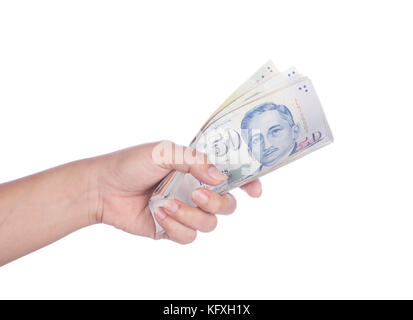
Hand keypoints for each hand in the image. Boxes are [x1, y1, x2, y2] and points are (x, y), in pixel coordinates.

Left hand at [92, 141, 261, 243]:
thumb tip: (219, 177)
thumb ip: (195, 161)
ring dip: (189, 215)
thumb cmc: (131, 163)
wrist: (103, 188)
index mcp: (197, 169)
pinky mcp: (172, 229)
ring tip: (165, 204)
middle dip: (217, 202)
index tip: (254, 191)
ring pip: (210, 223)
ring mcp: (185, 211)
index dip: (248, 184)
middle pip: (227, 204)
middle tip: (196, 194)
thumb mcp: (164, 151)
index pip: (232, 176)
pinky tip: (158, 214)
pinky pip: (189, 236)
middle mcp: (195, 190)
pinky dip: (175, 226)